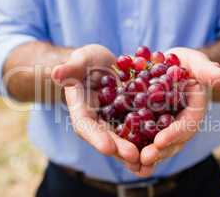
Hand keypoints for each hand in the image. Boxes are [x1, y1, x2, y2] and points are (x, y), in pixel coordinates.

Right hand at [51, 44, 140, 171]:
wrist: (103, 65)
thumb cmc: (87, 62)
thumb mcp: (80, 61)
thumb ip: (70, 69)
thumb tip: (56, 73)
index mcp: (82, 110)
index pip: (85, 126)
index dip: (96, 137)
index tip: (107, 148)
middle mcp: (98, 121)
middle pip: (107, 137)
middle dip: (120, 149)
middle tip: (134, 158)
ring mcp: (115, 121)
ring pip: (124, 138)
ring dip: (136, 150)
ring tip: (150, 160)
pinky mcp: (130, 117)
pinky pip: (139, 128)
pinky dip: (149, 137)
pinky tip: (162, 144)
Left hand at [135, 48, 219, 176]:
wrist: (174, 66)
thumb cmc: (188, 64)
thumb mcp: (197, 63)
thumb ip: (208, 71)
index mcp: (195, 110)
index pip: (188, 124)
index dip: (175, 133)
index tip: (160, 140)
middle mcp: (182, 122)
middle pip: (173, 140)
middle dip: (160, 150)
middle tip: (145, 158)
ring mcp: (167, 126)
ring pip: (159, 144)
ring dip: (148, 155)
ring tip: (134, 165)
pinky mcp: (152, 124)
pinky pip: (145, 137)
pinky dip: (136, 146)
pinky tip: (124, 156)